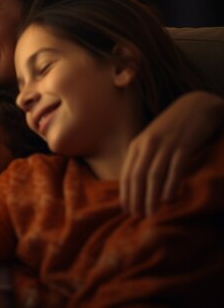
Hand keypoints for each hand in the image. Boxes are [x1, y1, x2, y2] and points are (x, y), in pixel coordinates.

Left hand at [120, 91, 223, 214]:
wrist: (196, 105)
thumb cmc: (173, 127)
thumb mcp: (152, 140)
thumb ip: (144, 158)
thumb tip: (139, 184)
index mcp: (137, 144)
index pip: (126, 173)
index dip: (125, 193)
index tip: (126, 210)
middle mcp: (147, 144)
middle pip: (137, 176)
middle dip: (135, 198)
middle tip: (137, 216)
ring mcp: (165, 144)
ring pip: (153, 175)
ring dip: (151, 196)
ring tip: (151, 213)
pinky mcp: (183, 145)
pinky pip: (174, 168)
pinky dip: (170, 185)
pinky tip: (169, 199)